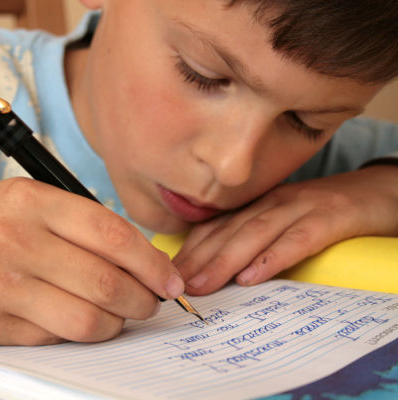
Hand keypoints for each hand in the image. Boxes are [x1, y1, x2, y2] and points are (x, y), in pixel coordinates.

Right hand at [0, 178, 184, 344]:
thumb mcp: (25, 201)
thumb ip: (79, 224)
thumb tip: (141, 259)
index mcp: (30, 200)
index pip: (111, 233)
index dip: (151, 262)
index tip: (170, 279)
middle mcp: (12, 239)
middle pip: (104, 282)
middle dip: (142, 299)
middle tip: (151, 302)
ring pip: (85, 320)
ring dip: (115, 324)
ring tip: (119, 316)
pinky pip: (52, 338)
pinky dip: (77, 334)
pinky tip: (78, 321)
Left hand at [174, 165, 397, 294]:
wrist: (379, 192)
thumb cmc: (324, 212)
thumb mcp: (282, 220)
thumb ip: (252, 236)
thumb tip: (218, 267)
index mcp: (257, 204)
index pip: (214, 226)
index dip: (189, 250)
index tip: (166, 274)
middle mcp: (272, 202)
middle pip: (228, 230)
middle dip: (198, 259)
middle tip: (174, 285)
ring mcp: (300, 207)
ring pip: (255, 233)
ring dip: (224, 260)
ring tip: (202, 285)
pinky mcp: (330, 217)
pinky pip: (299, 238)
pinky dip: (274, 257)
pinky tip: (253, 276)